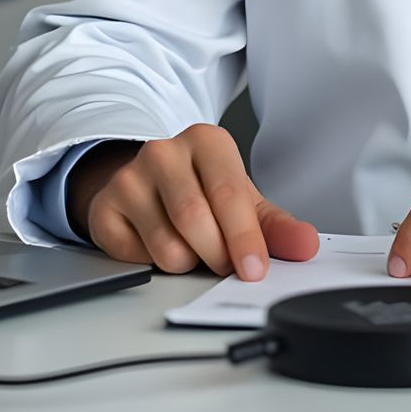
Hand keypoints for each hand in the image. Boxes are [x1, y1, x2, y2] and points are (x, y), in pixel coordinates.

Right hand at [67, 126, 318, 279]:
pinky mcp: (104, 206)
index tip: (255, 270)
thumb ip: (277, 226)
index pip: (229, 193)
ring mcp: (130, 177)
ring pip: (165, 245)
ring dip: (187, 263)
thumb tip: (306, 245)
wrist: (149, 183)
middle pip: (195, 219)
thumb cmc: (202, 190)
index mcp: (207, 141)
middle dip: (216, 254)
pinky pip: (134, 255)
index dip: (244, 238)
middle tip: (224, 265)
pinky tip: (159, 244)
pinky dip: (153, 263)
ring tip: (192, 249)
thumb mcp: (243, 202)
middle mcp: (165, 151)